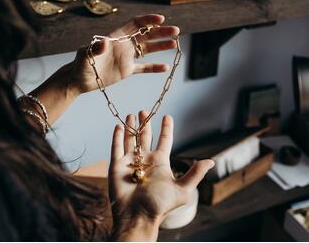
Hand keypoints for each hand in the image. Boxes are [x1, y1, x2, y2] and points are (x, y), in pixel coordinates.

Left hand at [71, 14, 179, 93]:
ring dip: (161, 46)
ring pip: (147, 49)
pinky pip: (143, 68)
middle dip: (161, 32)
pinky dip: (154, 67)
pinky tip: (165, 68)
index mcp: (116, 37)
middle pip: (146, 35)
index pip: (135, 25)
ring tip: (175, 44)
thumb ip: (95, 48)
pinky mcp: (127, 70)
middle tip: (175, 31)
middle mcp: (124, 45)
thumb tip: (104, 41)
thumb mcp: (85, 55)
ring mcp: (127, 58)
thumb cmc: (80, 65)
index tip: (161, 19)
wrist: (80, 80)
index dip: (148, 20)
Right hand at [108, 111, 214, 240]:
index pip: (164, 141)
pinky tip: (118, 126)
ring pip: (130, 139)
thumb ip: (194, 174)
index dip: (166, 128)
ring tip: (131, 114)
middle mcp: (145, 160)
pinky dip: (117, 137)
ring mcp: (130, 162)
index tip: (167, 116)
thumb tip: (211, 161)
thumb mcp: (182, 190)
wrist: (137, 217)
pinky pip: (116, 148)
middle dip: (145, 123)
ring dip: (131, 127)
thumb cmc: (159, 205)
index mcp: (160, 163)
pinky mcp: (116, 166)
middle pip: (145, 137)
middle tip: (144, 111)